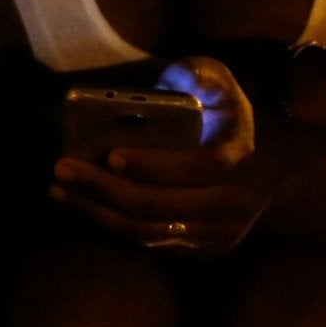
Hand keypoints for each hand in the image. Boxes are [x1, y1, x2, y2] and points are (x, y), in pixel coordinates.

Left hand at [51, 56, 280, 254]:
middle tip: (62, 168)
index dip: (153, 165)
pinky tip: (79, 204)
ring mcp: (216, 234)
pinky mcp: (198, 250)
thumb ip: (205, 75)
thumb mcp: (223, 87)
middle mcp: (231, 204)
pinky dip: (109, 226)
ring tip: (59, 189)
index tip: (111, 155)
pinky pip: (147, 244)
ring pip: (148, 232)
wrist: (266, 170)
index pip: (197, 168)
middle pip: (160, 207)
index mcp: (238, 158)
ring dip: (97, 212)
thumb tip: (192, 76)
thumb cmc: (226, 118)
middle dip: (104, 190)